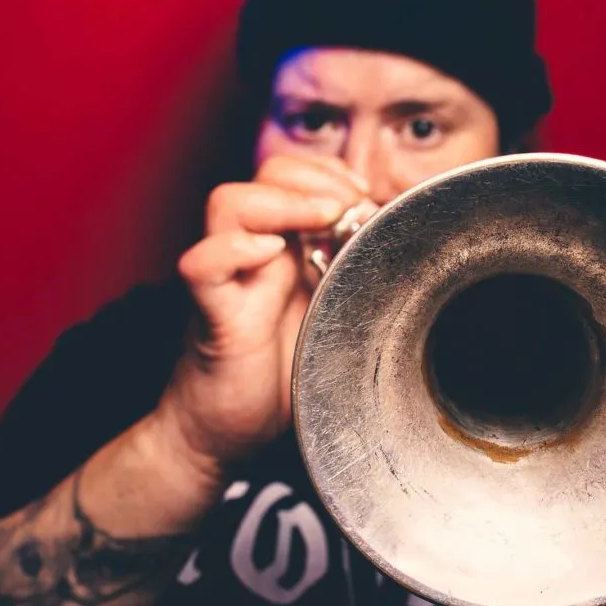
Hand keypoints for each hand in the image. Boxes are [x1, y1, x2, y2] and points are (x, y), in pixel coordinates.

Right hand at [157, 155, 374, 471]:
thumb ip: (356, 282)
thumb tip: (403, 251)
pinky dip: (233, 249)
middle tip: (350, 207)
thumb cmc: (281, 379)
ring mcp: (228, 281)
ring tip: (322, 220)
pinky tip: (270, 255)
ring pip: (228, 202)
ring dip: (282, 200)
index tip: (366, 194)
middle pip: (265, 174)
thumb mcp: (335, 318)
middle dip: (315, 177)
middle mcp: (251, 254)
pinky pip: (201, 264)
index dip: (329, 171)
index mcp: (282, 248)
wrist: (227, 434)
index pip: (293, 174)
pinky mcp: (211, 316)